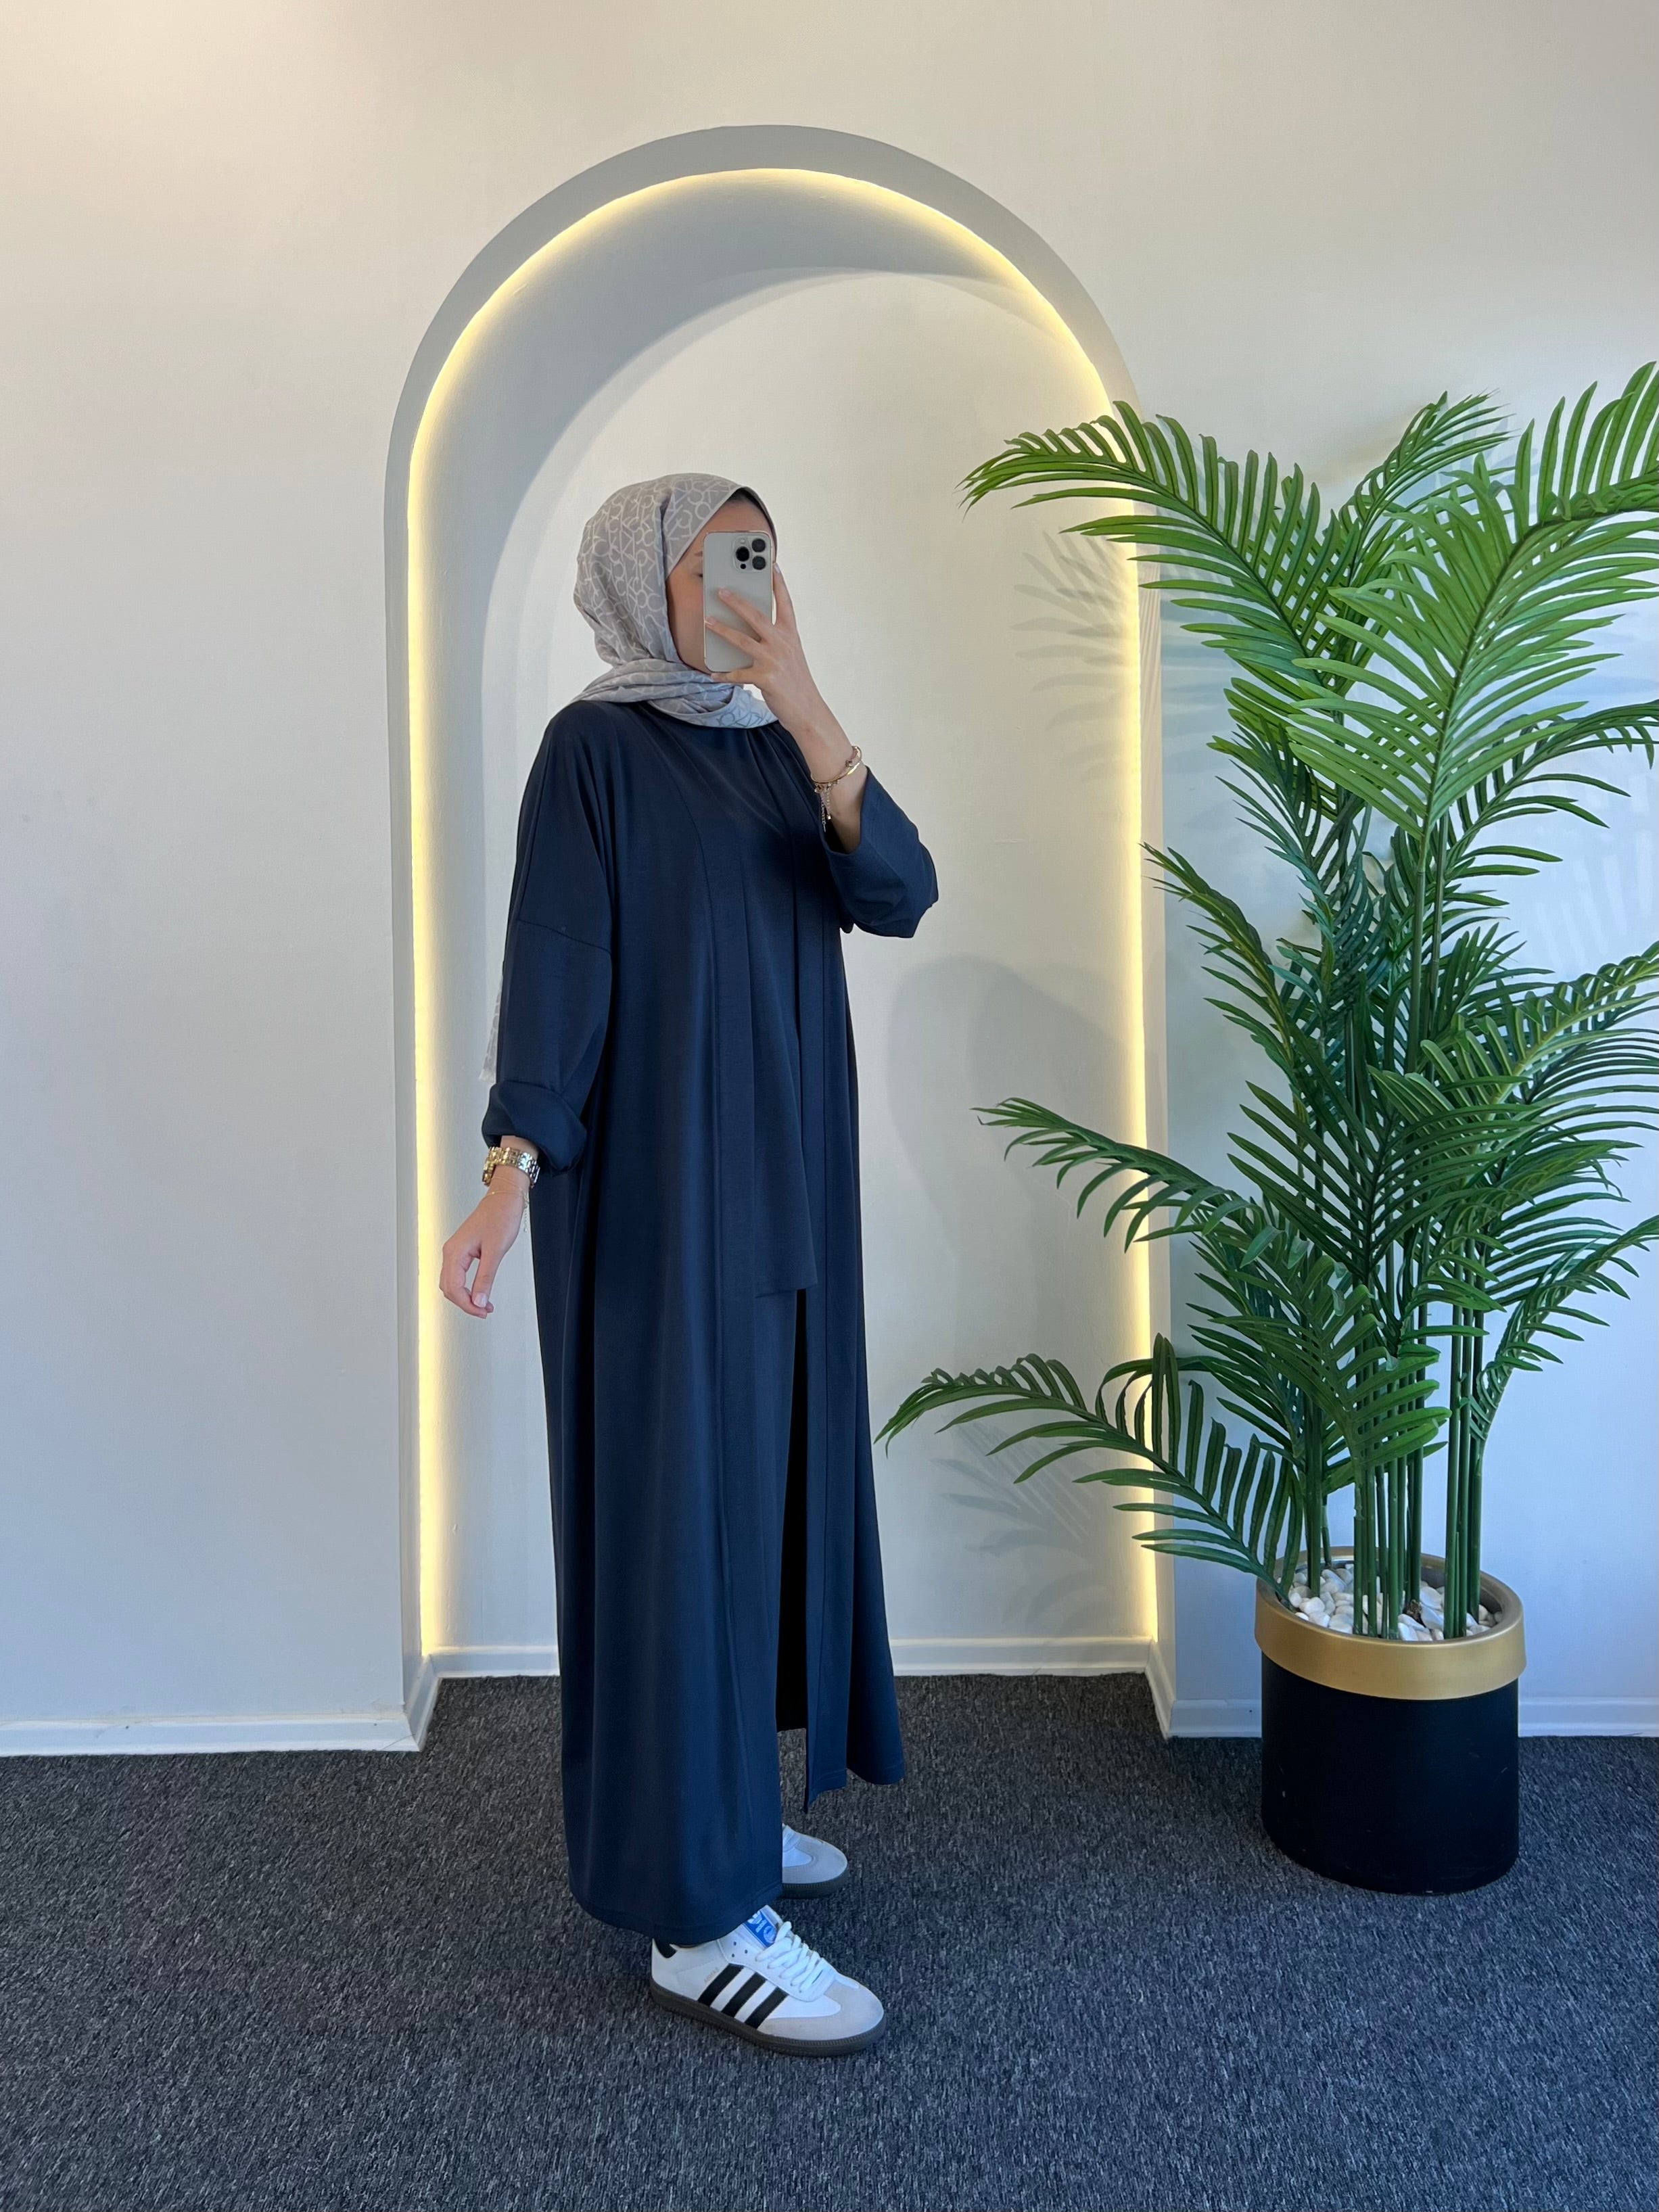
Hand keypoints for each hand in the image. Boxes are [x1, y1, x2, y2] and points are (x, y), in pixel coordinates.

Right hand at [440, 1179, 526, 1315]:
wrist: (504, 1198)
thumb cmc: (500, 1216)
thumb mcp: (495, 1251)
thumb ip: (486, 1277)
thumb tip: (480, 1300)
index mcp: (455, 1252)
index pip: (454, 1288)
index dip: (468, 1304)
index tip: (482, 1311)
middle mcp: (451, 1251)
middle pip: (449, 1288)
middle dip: (465, 1303)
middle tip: (483, 1311)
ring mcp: (456, 1251)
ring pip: (452, 1283)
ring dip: (465, 1297)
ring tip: (483, 1305)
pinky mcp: (463, 1250)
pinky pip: (458, 1275)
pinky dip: (467, 1287)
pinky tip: (479, 1291)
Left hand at [705, 568, 831, 750]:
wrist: (808, 711)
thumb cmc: (797, 682)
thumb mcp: (791, 656)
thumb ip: (776, 641)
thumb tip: (751, 630)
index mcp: (791, 635)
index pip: (785, 603)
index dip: (778, 583)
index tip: (772, 563)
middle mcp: (783, 643)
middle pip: (756, 615)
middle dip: (737, 601)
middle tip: (721, 590)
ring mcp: (774, 660)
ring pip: (742, 639)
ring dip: (722, 629)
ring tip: (708, 621)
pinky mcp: (765, 678)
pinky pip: (738, 673)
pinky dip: (724, 674)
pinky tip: (713, 673)